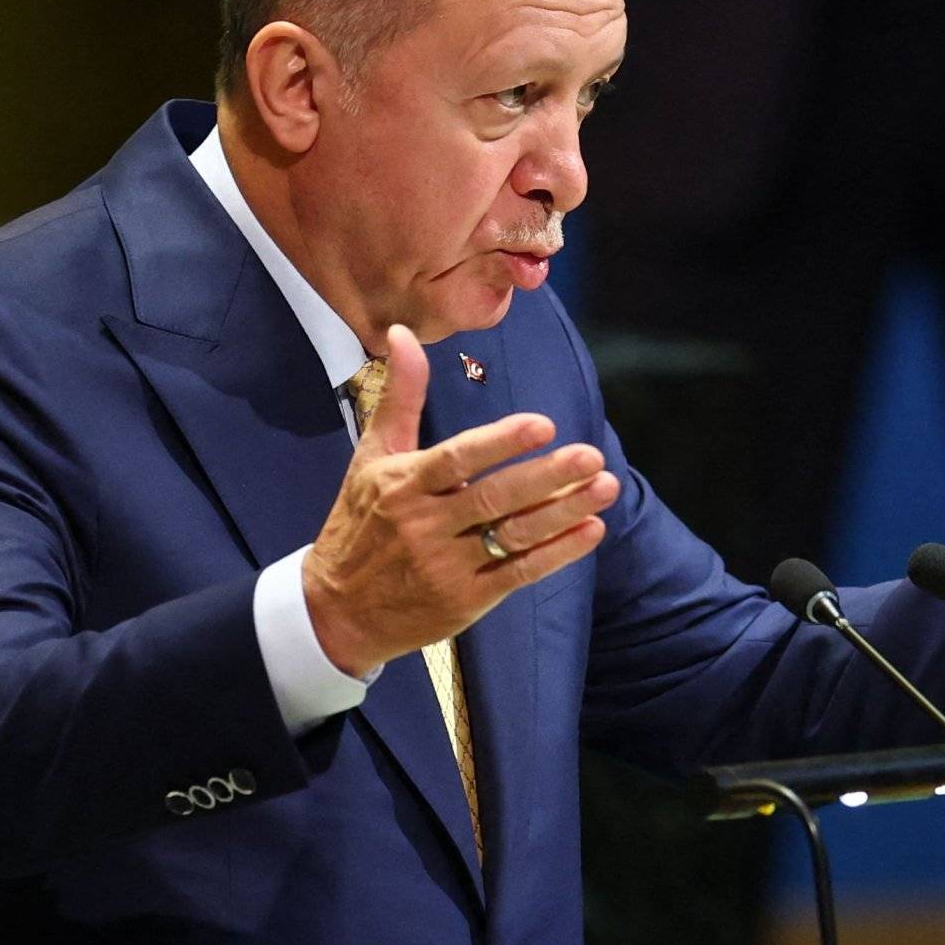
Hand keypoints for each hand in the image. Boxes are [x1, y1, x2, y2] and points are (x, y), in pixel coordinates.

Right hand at [301, 325, 619, 677]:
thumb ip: (399, 397)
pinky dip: (557, 554)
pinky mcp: (465, 600)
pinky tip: (590, 531)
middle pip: (494, 498)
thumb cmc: (360, 524)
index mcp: (402, 484)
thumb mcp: (371, 458)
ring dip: (563, 512)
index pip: (457, 458)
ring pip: (513, 535)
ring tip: (605, 488)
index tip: (545, 425)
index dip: (501, 442)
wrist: (338, 611)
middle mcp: (424, 525)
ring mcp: (446, 566)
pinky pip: (518, 573)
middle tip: (593, 456)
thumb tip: (402, 334)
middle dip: (547, 477)